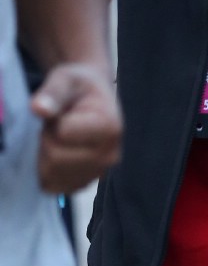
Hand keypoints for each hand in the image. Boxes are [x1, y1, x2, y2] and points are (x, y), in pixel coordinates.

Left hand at [30, 62, 121, 194]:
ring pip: (53, 174)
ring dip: (47, 155)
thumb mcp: (65, 79)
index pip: (62, 135)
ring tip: (61, 137)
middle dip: (48, 139)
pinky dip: (48, 170)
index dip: (54, 121)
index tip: (65, 111)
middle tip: (59, 124)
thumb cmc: (80, 86)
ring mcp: (99, 174)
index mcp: (109, 129)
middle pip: (56, 158)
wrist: (93, 99)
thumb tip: (38, 108)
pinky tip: (59, 152)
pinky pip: (55, 186)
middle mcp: (110, 156)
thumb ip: (53, 92)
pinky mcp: (86, 183)